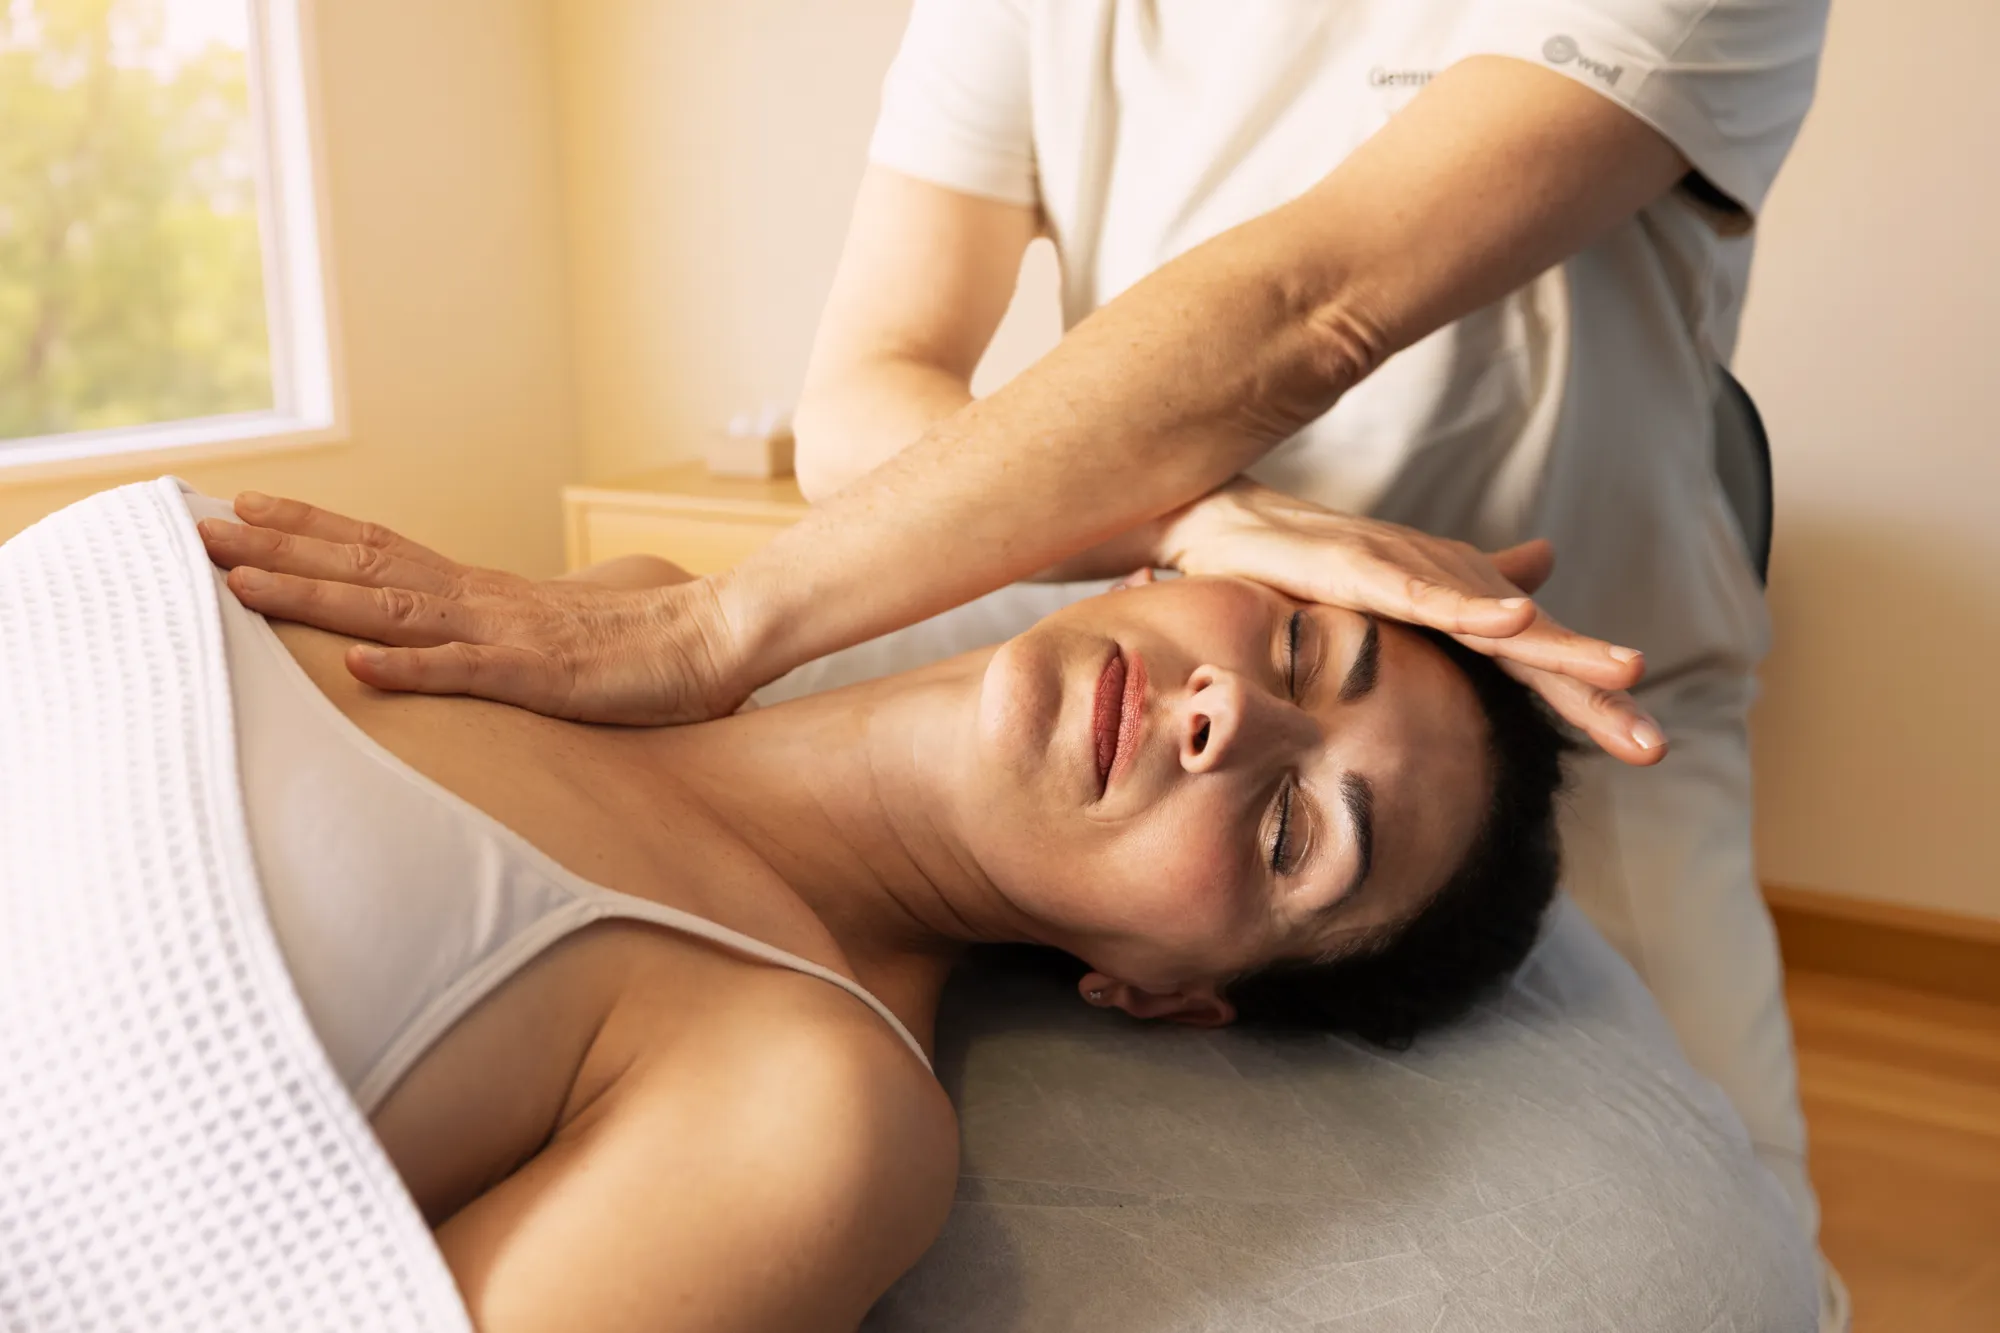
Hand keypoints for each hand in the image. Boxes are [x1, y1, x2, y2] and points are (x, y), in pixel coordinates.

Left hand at [199, 494, 745, 723]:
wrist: (715, 639)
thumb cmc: (638, 649)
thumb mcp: (547, 642)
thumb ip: (494, 640)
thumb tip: (444, 650)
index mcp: (480, 591)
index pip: (378, 547)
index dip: (305, 529)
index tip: (236, 510)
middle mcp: (480, 599)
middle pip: (362, 565)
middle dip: (274, 550)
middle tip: (193, 533)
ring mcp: (507, 634)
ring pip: (392, 609)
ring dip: (311, 595)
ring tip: (238, 585)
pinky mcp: (543, 676)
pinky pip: (468, 673)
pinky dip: (412, 668)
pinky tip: (358, 669)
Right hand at [1157, 479, 1664, 764]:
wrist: (1228, 521)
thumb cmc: (1307, 563)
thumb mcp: (1400, 593)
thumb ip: (1472, 589)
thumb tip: (1546, 565)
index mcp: (1460, 604)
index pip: (1534, 662)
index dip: (1589, 701)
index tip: (1646, 748)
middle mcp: (1450, 584)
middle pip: (1534, 649)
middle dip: (1594, 693)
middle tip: (1651, 747)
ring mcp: (1412, 572)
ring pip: (1496, 621)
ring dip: (1559, 646)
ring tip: (1624, 672)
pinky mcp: (1366, 566)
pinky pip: (1423, 593)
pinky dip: (1470, 605)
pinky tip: (1515, 617)